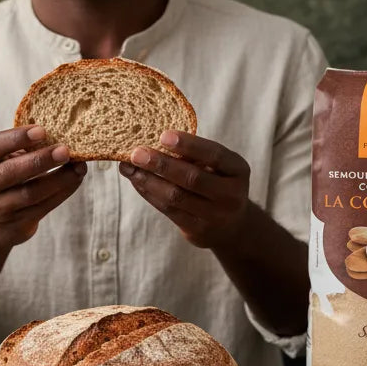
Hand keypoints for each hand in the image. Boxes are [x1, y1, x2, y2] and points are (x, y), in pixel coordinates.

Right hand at [0, 125, 85, 248]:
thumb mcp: (6, 161)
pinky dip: (64, 191)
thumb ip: (25, 148)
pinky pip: (44, 206)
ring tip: (79, 166)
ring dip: (59, 178)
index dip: (16, 137)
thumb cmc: (7, 180)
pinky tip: (76, 179)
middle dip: (41, 159)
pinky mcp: (17, 223)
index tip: (41, 130)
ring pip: (31, 193)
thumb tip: (63, 134)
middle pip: (11, 171)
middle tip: (65, 150)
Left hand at [119, 130, 249, 248]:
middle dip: (161, 164)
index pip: (215, 155)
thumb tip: (153, 140)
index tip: (163, 135)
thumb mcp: (219, 167)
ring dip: (148, 180)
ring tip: (128, 167)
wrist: (232, 226)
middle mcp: (231, 194)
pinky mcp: (197, 229)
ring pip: (176, 196)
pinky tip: (136, 181)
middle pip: (192, 178)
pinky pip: (168, 209)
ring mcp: (215, 215)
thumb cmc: (218, 183)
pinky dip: (149, 193)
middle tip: (136, 153)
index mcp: (238, 170)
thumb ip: (196, 155)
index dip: (189, 145)